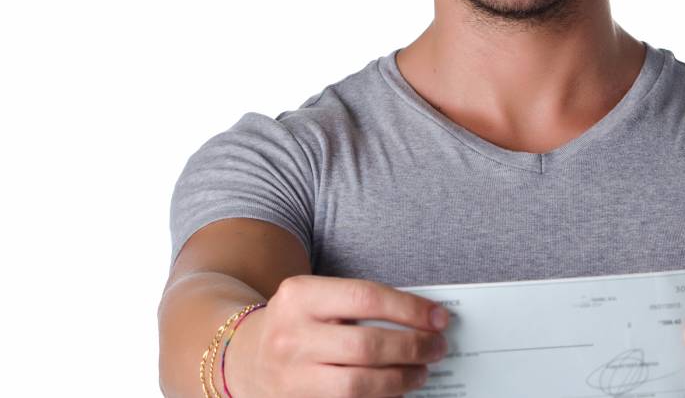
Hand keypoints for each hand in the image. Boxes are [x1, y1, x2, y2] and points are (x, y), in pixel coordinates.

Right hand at [226, 275, 449, 397]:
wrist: (245, 357)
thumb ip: (361, 305)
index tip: (439, 318)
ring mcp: (290, 377)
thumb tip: (424, 320)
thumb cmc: (298, 324)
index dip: (410, 309)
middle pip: (366, 346)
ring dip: (400, 380)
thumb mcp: (319, 299)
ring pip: (359, 385)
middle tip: (437, 348)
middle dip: (412, 348)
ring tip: (421, 371)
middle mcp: (290, 336)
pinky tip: (396, 390)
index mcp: (300, 296)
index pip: (366, 298)